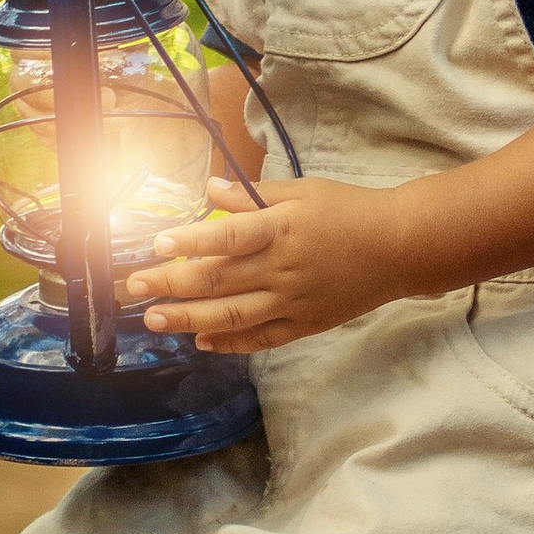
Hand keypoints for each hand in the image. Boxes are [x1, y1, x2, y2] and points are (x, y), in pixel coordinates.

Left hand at [124, 175, 415, 351]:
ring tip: (153, 319)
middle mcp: (283, 269)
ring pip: (231, 316)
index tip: (156, 245)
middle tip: (133, 287)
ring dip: (187, 319)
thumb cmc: (349, 211)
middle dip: (170, 284)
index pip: (228, 237)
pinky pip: (260, 339)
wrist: (399, 248)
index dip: (190, 242)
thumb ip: (253, 196)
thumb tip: (209, 190)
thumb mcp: (303, 191)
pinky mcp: (304, 324)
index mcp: (283, 229)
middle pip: (218, 281)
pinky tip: (200, 340)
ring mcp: (293, 302)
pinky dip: (228, 343)